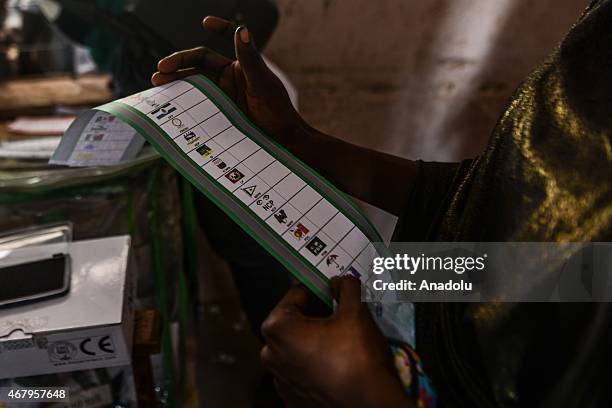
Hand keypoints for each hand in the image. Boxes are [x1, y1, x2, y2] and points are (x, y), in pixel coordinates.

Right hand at [151, 16, 302, 144]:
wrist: (281, 142)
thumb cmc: (277, 111)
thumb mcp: (262, 84)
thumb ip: (250, 58)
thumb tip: (242, 29)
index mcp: (242, 64)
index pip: (229, 37)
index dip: (220, 27)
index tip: (206, 22)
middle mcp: (230, 76)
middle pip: (200, 61)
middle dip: (179, 62)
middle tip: (161, 69)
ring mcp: (222, 94)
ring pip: (194, 81)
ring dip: (176, 80)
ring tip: (157, 83)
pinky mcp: (218, 111)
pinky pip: (196, 102)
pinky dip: (182, 99)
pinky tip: (168, 101)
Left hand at [261, 276, 414, 407]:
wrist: (369, 406)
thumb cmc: (358, 361)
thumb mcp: (355, 313)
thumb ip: (346, 290)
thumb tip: (343, 282)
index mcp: (278, 328)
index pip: (297, 294)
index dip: (319, 289)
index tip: (333, 290)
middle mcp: (271, 353)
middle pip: (295, 321)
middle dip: (318, 314)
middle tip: (342, 313)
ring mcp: (281, 379)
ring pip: (298, 346)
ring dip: (317, 339)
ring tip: (344, 339)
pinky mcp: (293, 397)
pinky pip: (303, 370)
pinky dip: (317, 362)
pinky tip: (339, 362)